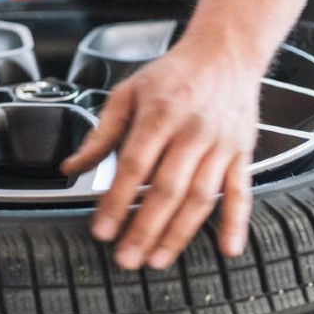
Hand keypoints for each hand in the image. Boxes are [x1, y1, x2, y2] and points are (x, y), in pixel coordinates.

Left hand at [60, 47, 259, 269]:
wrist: (225, 54)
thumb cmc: (172, 76)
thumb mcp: (127, 94)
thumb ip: (100, 135)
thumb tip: (71, 169)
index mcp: (160, 115)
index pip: (134, 166)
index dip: (117, 201)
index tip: (102, 230)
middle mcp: (192, 132)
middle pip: (167, 189)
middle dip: (144, 228)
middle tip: (126, 258)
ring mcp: (221, 145)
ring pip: (200, 197)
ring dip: (179, 234)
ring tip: (157, 260)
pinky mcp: (242, 154)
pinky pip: (240, 192)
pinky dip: (236, 223)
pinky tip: (227, 249)